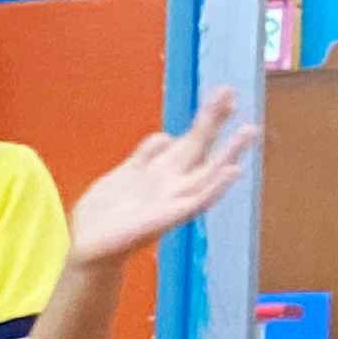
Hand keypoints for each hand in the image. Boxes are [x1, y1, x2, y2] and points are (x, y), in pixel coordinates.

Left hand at [67, 87, 257, 269]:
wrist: (88, 247)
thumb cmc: (103, 214)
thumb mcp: (122, 175)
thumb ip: (143, 157)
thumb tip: (165, 135)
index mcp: (161, 169)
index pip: (189, 137)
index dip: (206, 116)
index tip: (225, 92)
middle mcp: (173, 182)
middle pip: (200, 146)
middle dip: (214, 120)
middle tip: (231, 91)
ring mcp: (173, 199)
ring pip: (209, 172)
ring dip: (230, 153)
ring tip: (249, 130)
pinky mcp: (170, 217)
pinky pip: (198, 201)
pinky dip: (217, 187)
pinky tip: (233, 171)